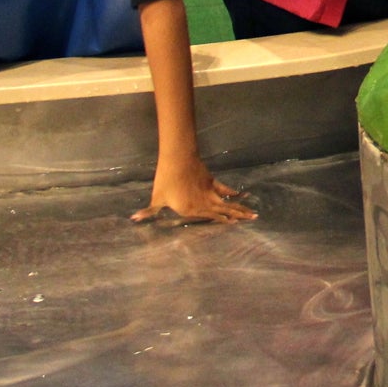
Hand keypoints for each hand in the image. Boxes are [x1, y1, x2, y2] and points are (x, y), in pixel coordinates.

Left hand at [132, 156, 256, 224]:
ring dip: (240, 208)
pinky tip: (240, 194)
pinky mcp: (212, 182)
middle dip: (239, 217)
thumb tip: (133, 220)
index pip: (211, 219)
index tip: (235, 226)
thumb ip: (149, 212)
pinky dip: (232, 192)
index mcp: (192, 210)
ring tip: (252, 213)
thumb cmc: (165, 180)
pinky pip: (225, 189)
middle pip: (225, 212)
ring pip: (228, 203)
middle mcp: (205, 203)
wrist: (177, 159)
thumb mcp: (156, 198)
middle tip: (253, 220)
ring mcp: (210, 192)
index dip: (223, 223)